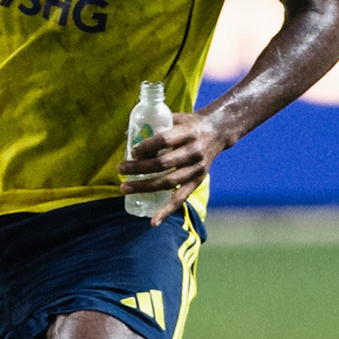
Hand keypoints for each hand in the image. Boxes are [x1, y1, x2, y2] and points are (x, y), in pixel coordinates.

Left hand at [120, 111, 228, 225]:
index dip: (147, 147)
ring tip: (124, 187)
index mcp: (187, 133)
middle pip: (163, 163)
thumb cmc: (190, 124)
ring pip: (168, 182)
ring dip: (144, 187)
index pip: (164, 141)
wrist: (218, 131)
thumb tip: (127, 135)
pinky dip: (167, 211)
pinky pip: (181, 198)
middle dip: (138, 168)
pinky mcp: (198, 181)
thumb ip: (155, 125)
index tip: (132, 152)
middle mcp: (193, 152)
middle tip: (120, 168)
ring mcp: (196, 169)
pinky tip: (153, 221)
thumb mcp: (176, 117)